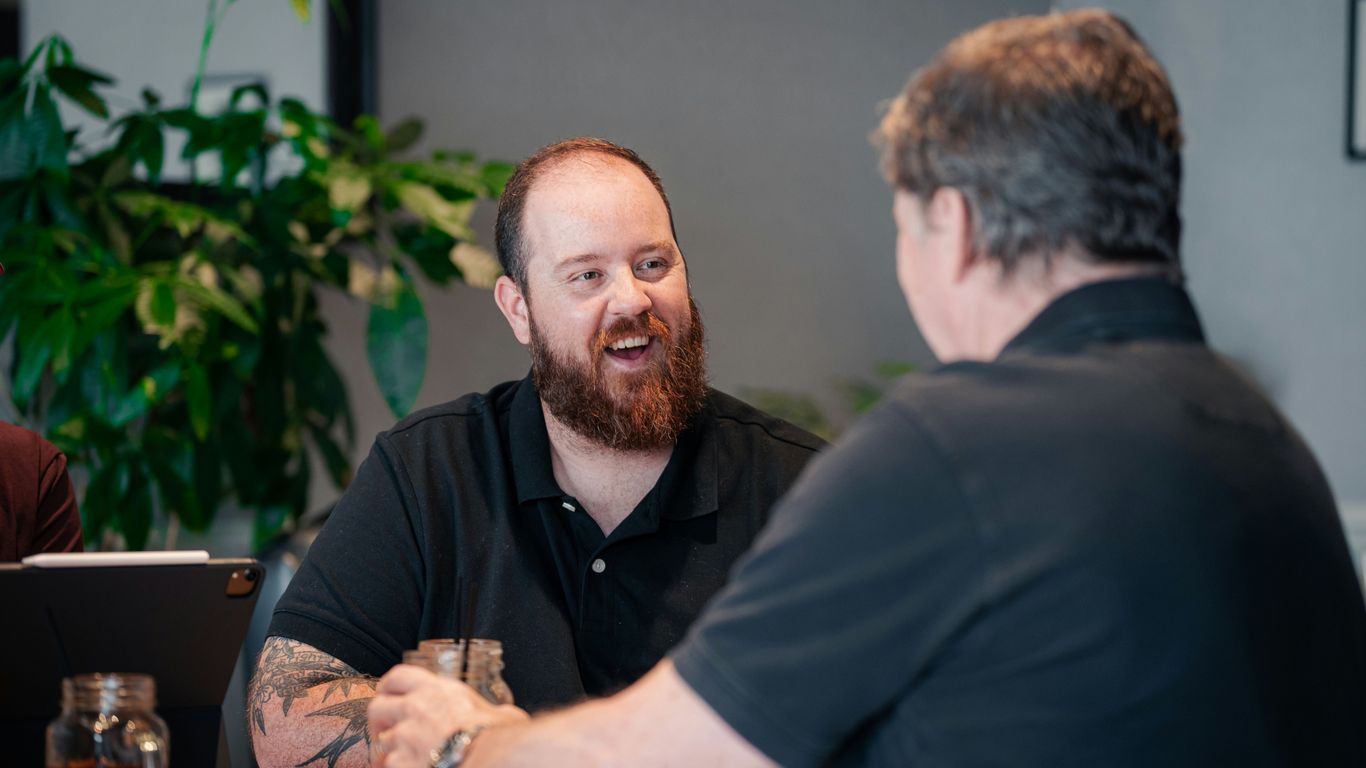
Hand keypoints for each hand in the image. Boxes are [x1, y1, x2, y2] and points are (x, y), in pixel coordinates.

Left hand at [368, 664, 528, 767]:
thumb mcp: (500, 712)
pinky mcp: (399, 761)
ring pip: (381, 741)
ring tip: (404, 757)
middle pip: (377, 706)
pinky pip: (389, 765)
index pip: (398, 676)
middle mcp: (415, 708)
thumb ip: (493, 710)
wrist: (487, 757)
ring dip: (390, 750)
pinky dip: (398, 767)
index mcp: (438, 690)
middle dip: (379, 721)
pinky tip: (410, 767)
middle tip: (387, 730)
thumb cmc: (496, 737)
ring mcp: (405, 736)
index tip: (388, 694)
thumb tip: (505, 715)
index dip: (388, 687)